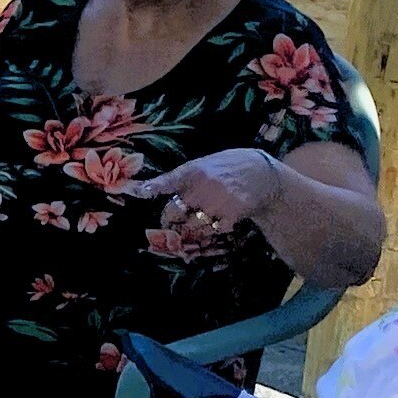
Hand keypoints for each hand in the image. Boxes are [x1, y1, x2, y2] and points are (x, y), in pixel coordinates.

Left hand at [125, 149, 286, 243]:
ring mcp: (216, 204)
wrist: (262, 175)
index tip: (136, 191)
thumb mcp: (203, 163)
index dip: (149, 187)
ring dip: (186, 230)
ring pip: (189, 227)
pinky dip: (206, 233)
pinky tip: (211, 225)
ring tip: (191, 226)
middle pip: (173, 213)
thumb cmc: (227, 167)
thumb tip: (150, 190)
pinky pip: (209, 233)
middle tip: (170, 222)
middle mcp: (202, 187)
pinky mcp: (229, 217)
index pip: (166, 181)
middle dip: (168, 221)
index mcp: (193, 171)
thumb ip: (181, 177)